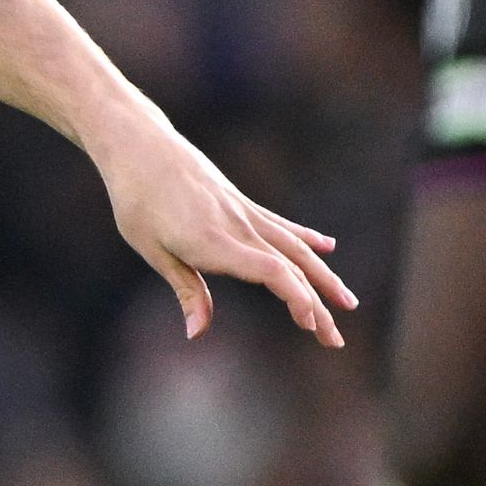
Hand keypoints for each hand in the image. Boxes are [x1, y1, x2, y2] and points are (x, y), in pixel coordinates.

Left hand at [99, 125, 354, 346]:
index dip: (296, 297)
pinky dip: (307, 238)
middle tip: (335, 341)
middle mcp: (239, 227)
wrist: (141, 144)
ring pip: (295, 248)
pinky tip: (328, 248)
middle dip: (318, 305)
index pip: (271, 271)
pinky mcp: (242, 203)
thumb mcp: (152, 249)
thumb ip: (185, 290)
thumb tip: (197, 333)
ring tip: (348, 302)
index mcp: (215, 242)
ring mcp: (245, 212)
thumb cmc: (137, 200)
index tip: (312, 323)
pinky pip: (282, 225)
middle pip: (291, 268)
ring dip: (324, 277)